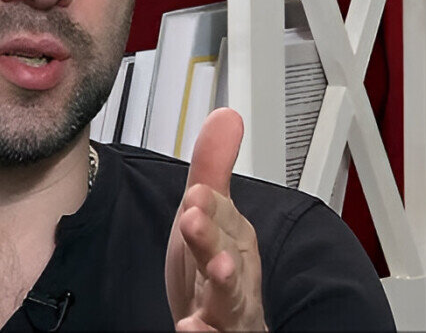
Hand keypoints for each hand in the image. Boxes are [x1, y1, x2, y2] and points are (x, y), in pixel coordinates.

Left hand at [165, 108, 266, 330]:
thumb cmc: (214, 266)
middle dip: (213, 237)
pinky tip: (190, 328)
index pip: (222, 217)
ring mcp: (227, 308)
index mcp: (234, 239)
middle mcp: (235, 274)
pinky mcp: (218, 331)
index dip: (209, 205)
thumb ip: (213, 168)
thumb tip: (226, 116)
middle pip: (227, 253)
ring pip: (230, 296)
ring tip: (217, 270)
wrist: (223, 321)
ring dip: (224, 283)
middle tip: (193, 219)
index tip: (194, 192)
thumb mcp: (209, 213)